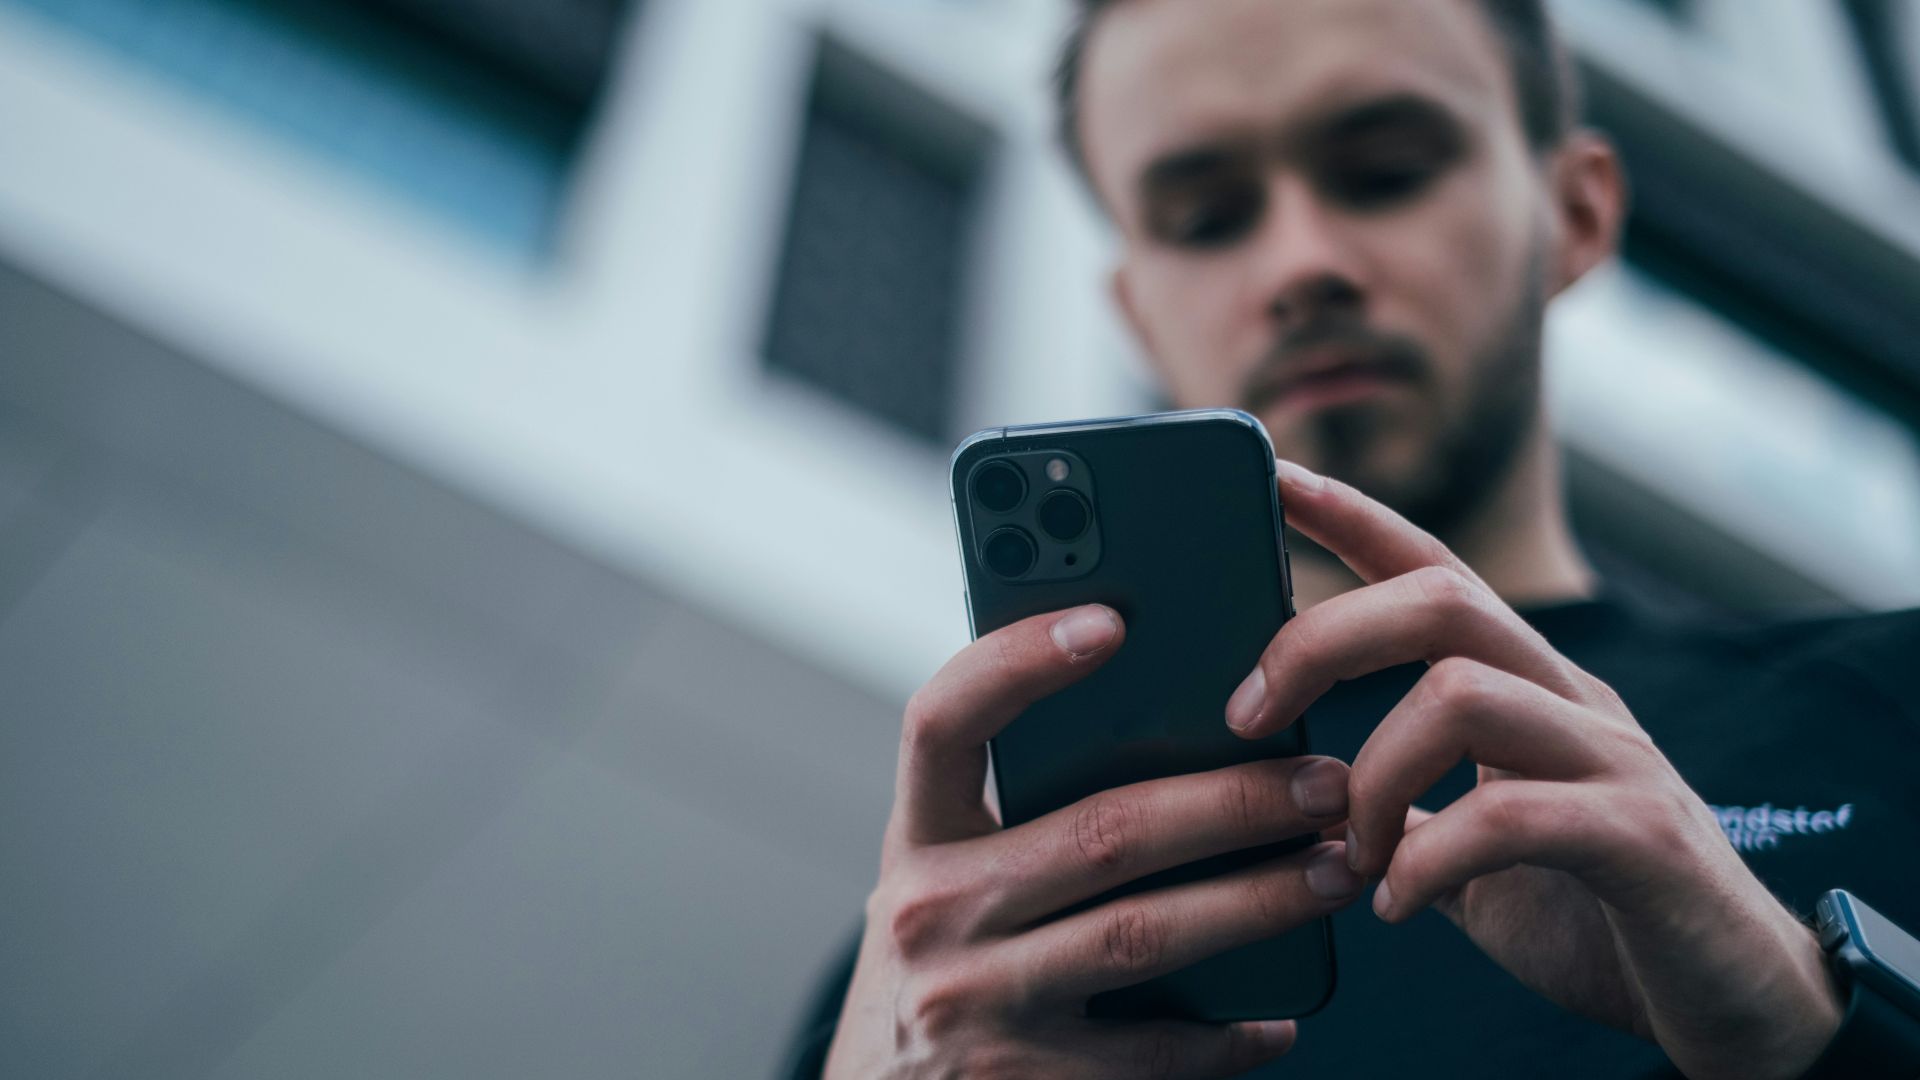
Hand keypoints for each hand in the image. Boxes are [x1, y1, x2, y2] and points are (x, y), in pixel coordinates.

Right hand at [823, 604, 1364, 1078]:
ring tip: (1335, 871)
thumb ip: (1015, 814)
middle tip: (1322, 782)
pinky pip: (1151, 1053)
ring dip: (1258, 900)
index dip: (1017, 662)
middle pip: (1100, 831)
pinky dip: (1227, 1034)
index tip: (1109, 619)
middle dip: (1231, 799)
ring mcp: (974, 1003)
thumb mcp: (946, 879)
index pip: (943, 719)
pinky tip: (1278, 1015)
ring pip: (1143, 933)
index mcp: (915, 838)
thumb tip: (1175, 730)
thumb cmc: (942, 965)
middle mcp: (931, 912)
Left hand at [1226, 460, 1841, 1079]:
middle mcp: (1574, 702)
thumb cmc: (1599, 921)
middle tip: (1246, 714)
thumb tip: (1301, 795)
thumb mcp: (1476, 853)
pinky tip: (1398, 905)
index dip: (1354, 517)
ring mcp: (1616, 762)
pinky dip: (1429, 861)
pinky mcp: (1644, 839)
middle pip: (1439, 600)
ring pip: (1462, 693)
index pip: (1435, 570)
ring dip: (1371, 777)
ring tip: (1349, 854)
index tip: (1273, 476)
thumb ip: (1406, 811)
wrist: (1741, 1009)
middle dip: (1321, 640)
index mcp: (1530, 691)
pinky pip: (1510, 816)